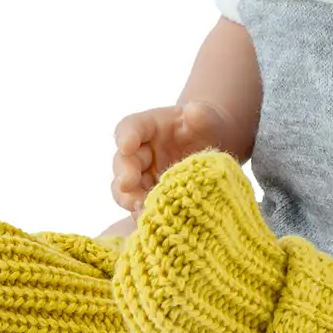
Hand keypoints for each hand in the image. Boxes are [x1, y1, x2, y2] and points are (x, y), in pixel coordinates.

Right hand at [111, 101, 230, 217]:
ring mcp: (142, 176)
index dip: (126, 136)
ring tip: (140, 207)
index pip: (130, 127)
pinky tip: (154, 219)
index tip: (126, 145)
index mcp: (148, 126)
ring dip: (129, 198)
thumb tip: (194, 112)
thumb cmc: (204, 128)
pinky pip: (139, 207)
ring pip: (124, 189)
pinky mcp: (148, 197)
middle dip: (124, 173)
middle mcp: (139, 152)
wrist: (210, 148)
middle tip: (128, 184)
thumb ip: (200, 114)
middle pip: (122, 161)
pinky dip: (143, 214)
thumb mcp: (206, 118)